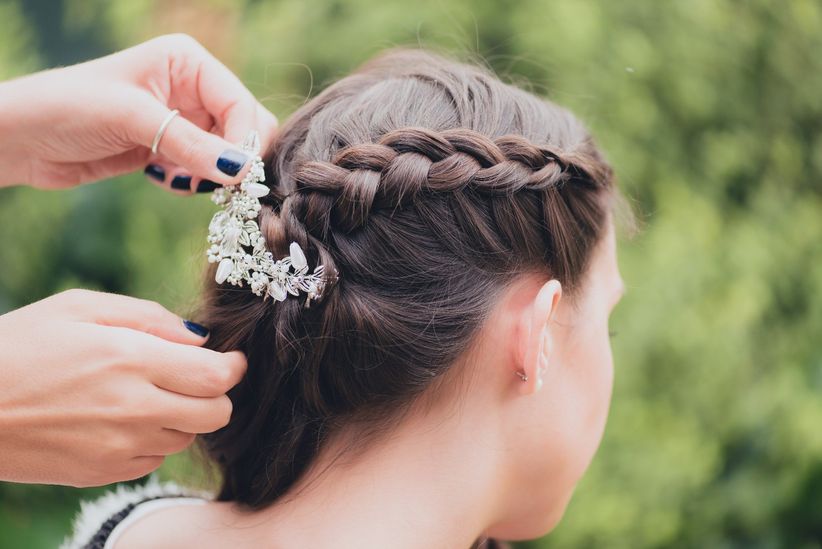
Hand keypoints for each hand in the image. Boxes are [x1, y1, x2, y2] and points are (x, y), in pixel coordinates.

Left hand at [0, 33, 277, 192]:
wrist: (22, 138)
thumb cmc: (68, 108)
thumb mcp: (132, 119)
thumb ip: (191, 145)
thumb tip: (242, 171)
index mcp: (188, 62)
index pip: (241, 103)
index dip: (245, 141)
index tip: (237, 177)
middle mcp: (192, 88)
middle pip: (244, 129)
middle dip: (235, 160)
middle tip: (217, 187)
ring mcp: (183, 120)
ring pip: (228, 155)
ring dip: (212, 176)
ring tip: (179, 181)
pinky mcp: (171, 149)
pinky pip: (205, 172)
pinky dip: (193, 183)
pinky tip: (162, 180)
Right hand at [0, 289, 246, 486]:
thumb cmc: (21, 345)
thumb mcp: (80, 307)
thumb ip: (148, 316)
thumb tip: (199, 338)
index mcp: (131, 359)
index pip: (218, 376)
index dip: (234, 367)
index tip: (230, 360)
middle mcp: (133, 407)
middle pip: (217, 413)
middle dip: (217, 394)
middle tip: (195, 378)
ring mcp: (119, 446)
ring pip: (189, 437)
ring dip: (184, 416)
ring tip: (149, 394)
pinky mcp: (103, 472)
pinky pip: (155, 458)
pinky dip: (153, 439)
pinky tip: (124, 419)